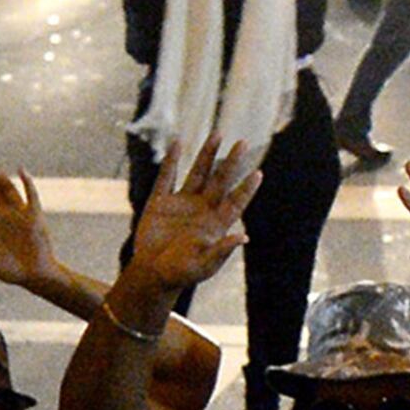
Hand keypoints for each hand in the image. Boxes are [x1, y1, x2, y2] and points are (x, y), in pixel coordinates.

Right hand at [126, 138, 257, 294]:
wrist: (151, 275)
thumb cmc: (180, 274)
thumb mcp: (203, 266)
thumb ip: (222, 251)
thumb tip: (244, 237)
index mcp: (215, 225)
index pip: (235, 202)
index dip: (246, 189)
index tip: (258, 173)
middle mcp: (202, 210)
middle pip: (220, 181)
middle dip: (232, 162)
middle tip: (243, 143)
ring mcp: (181, 204)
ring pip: (198, 173)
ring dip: (207, 154)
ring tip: (218, 134)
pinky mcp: (160, 203)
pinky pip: (166, 177)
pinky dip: (170, 161)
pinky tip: (177, 143)